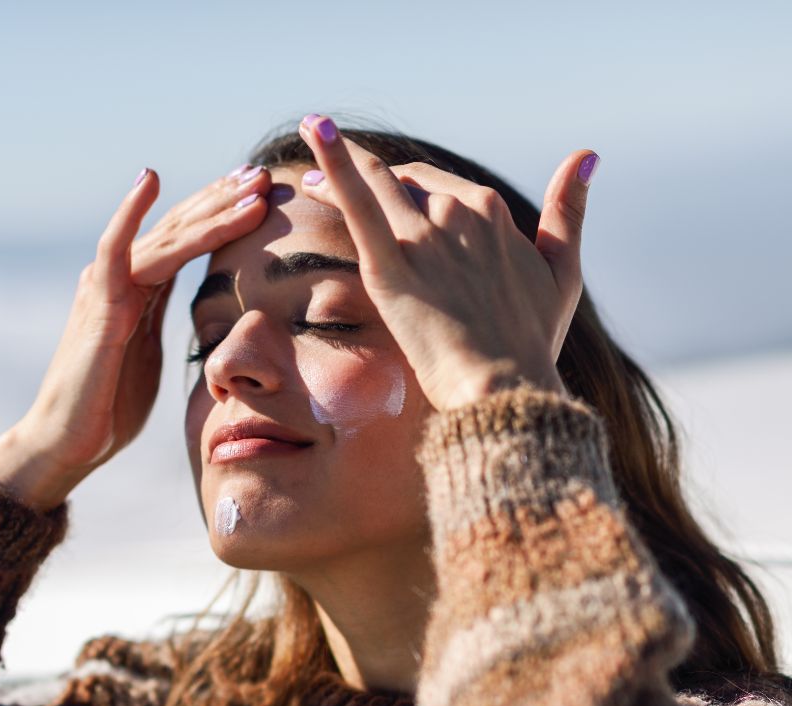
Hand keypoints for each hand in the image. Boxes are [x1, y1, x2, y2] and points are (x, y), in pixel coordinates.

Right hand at [0, 165, 271, 510]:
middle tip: (263, 173)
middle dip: (224, 199)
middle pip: (180, 228)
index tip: (262, 194)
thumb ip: (163, 324)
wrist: (68, 442)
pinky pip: (115, 252)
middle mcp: (122, 278)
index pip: (187, 241)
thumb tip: (196, 318)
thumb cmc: (109, 406)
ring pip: (165, 237)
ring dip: (209, 209)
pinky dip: (130, 214)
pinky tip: (150, 180)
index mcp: (140, 290)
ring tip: (247, 184)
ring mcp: (107, 288)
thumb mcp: (149, 355)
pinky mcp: (98, 307)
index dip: (223, 215)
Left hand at [296, 115, 597, 411]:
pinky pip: (358, 203)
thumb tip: (585, 156)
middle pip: (403, 183)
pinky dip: (335, 163)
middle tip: (326, 176)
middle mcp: (458, 213)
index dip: (408, 184)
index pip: (439, 186)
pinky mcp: (390, 267)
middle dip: (368, 175)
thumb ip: (569, 213)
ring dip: (339, 164)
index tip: (385, 188)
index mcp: (492, 212)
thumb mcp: (562, 273)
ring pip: (375, 184)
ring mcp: (423, 237)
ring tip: (309, 154)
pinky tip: (314, 129)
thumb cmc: (532, 342)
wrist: (504, 387)